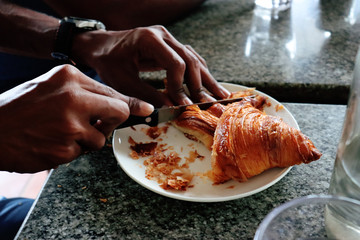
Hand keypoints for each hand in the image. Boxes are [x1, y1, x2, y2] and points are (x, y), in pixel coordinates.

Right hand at [0, 65, 152, 172]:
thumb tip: (121, 103)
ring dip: (86, 139)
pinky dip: (71, 150)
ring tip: (59, 132)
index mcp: (70, 79)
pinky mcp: (65, 149)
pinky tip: (51, 141)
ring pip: (100, 138)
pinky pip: (81, 152)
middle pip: (118, 113)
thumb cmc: (19, 107)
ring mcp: (70, 126)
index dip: (132, 104)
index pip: (114, 94)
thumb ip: (85, 91)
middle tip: (98, 124)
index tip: (146, 109)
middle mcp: (74, 99)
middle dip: (113, 122)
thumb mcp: (50, 85)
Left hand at [72, 25, 229, 106]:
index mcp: (149, 39)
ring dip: (206, 79)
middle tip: (209, 103)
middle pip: (190, 59)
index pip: (176, 63)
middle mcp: (163, 35)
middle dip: (199, 85)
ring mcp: (168, 39)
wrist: (101, 47)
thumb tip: (170, 109)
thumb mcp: (123, 81)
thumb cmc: (108, 61)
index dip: (180, 86)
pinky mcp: (170, 46)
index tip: (181, 104)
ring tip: (220, 95)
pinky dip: (200, 74)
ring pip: (194, 59)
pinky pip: (190, 59)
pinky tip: (210, 85)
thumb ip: (146, 95)